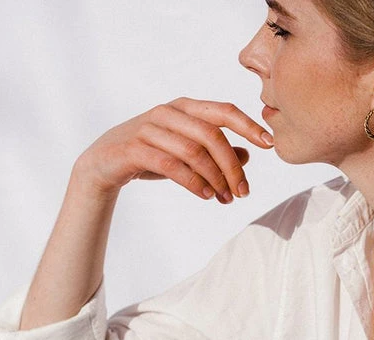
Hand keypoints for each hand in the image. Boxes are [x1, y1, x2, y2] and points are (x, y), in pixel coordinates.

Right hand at [73, 97, 274, 202]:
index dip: (249, 126)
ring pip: (194, 152)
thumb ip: (216, 151)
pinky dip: (194, 182)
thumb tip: (247, 155)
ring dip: (216, 179)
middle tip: (244, 192)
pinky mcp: (135, 148)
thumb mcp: (187, 152)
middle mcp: (168, 113)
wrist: (103, 165)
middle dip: (233, 166)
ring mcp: (150, 128)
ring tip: (226, 199)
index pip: (224, 111)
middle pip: (213, 136)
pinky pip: (172, 165)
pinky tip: (207, 196)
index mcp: (185, 107)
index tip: (270, 145)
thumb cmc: (151, 154)